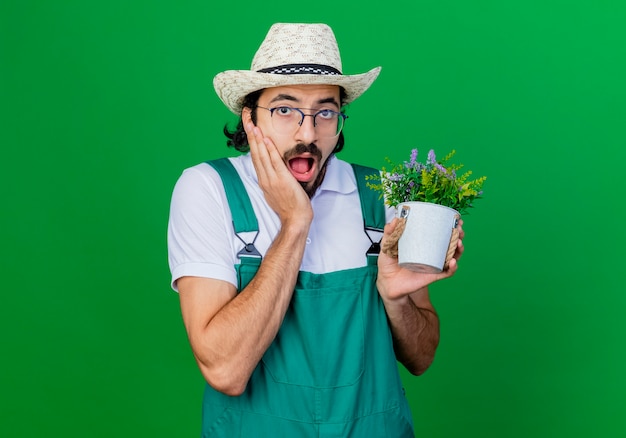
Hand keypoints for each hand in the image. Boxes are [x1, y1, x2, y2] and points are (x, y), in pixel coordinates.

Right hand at [243, 112, 312, 227]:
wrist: (295, 219)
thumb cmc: (289, 206)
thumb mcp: (276, 191)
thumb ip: (273, 178)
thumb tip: (272, 169)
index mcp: (263, 179)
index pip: (255, 156)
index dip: (251, 140)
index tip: (248, 126)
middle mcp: (265, 178)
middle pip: (254, 152)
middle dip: (250, 134)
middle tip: (246, 118)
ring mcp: (272, 179)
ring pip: (261, 155)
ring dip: (256, 139)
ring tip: (252, 124)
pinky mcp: (281, 180)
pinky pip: (274, 162)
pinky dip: (269, 150)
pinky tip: (265, 139)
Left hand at [376, 218, 464, 301]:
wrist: (388, 283)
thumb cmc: (388, 264)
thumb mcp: (387, 246)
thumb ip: (389, 233)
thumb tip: (395, 219)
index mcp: (424, 244)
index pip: (440, 233)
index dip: (450, 226)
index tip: (456, 218)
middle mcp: (432, 254)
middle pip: (450, 243)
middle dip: (458, 235)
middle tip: (460, 229)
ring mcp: (433, 265)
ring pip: (452, 256)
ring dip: (459, 250)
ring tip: (458, 243)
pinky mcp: (433, 276)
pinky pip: (446, 273)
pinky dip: (452, 268)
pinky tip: (453, 262)